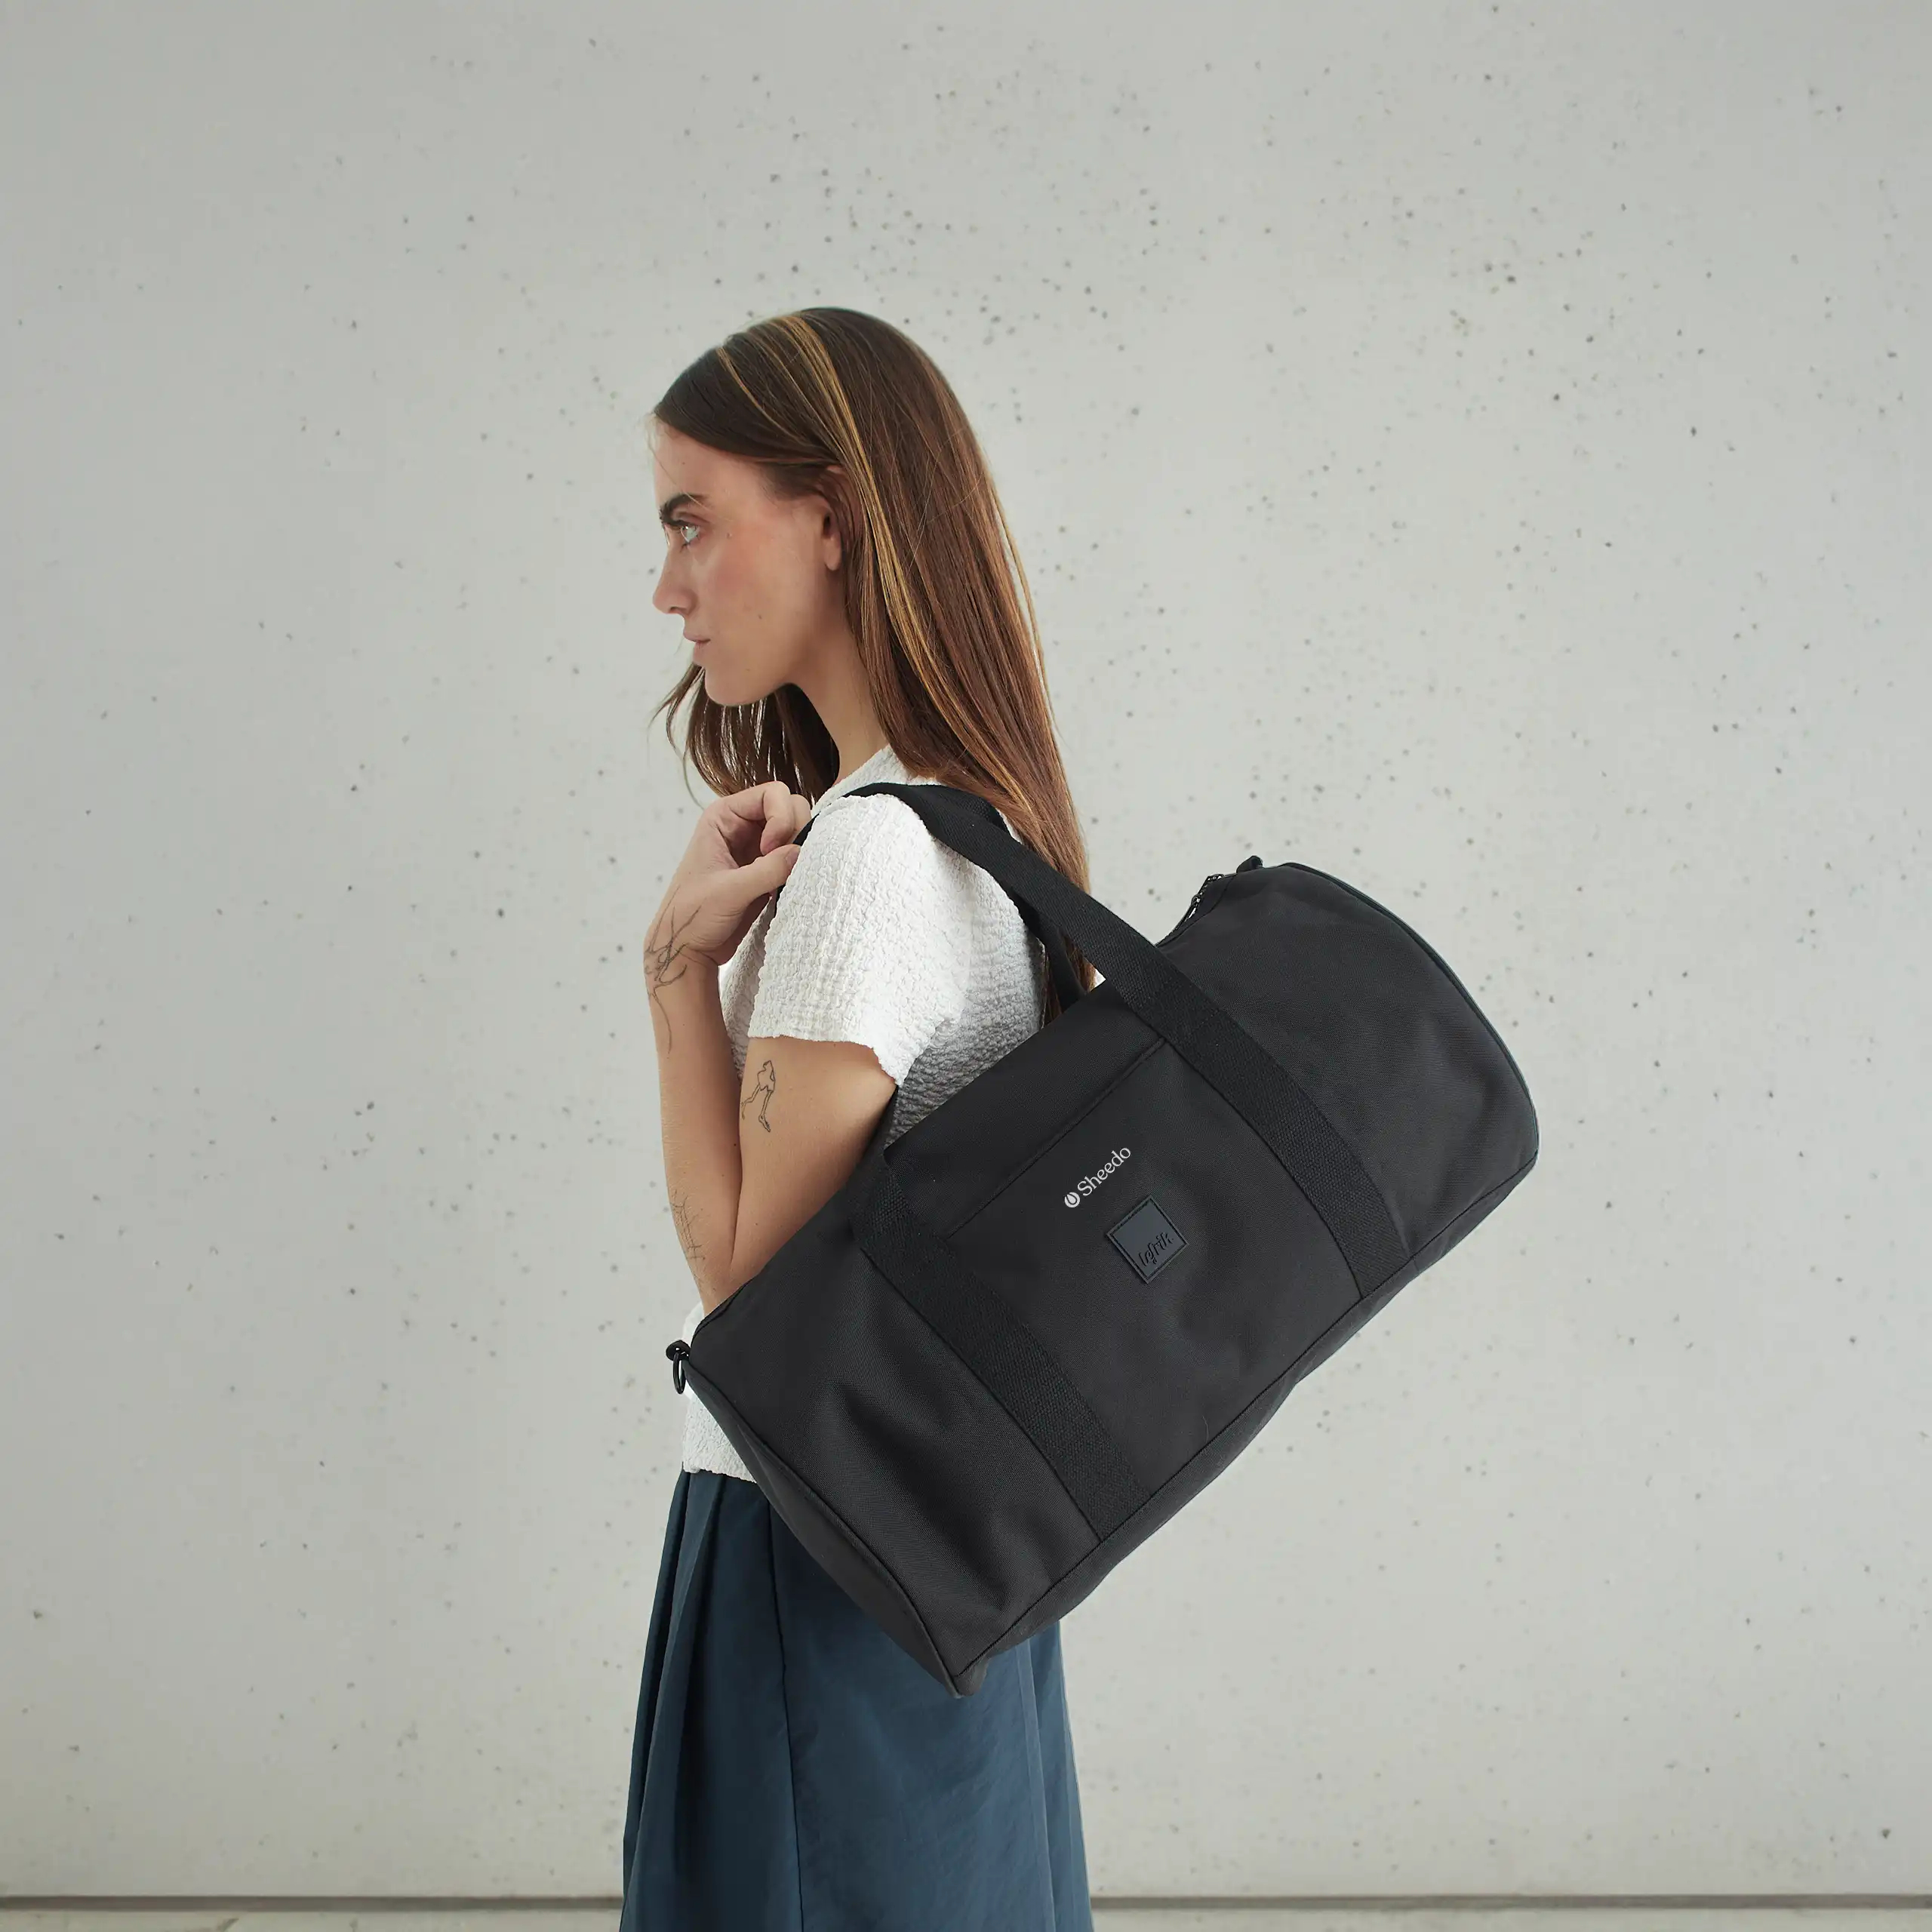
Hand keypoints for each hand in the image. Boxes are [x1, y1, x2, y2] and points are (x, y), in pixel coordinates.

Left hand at [645, 782, 809, 990]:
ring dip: (800, 850)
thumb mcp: (729, 891)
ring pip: (797, 832)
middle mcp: (742, 825)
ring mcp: (757, 847)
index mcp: (724, 816)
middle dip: (795, 832)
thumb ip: (767, 870)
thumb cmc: (693, 916)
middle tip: (780, 864)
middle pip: (790, 807)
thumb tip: (802, 852)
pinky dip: (800, 867)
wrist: (687, 948)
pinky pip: (796, 856)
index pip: (772, 794)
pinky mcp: (767, 870)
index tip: (770, 849)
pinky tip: (785, 887)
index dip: (781, 817)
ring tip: (782, 878)